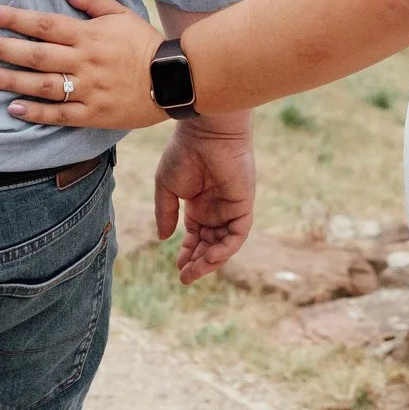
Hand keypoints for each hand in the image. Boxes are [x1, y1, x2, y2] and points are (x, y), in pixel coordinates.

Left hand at [0, 0, 168, 129]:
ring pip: (42, 85)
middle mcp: (84, 61)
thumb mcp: (121, 13)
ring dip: (9, 80)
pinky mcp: (93, 114)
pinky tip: (12, 108)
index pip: (43, 23)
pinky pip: (60, 114)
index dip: (12, 18)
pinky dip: (36, 112)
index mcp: (88, 35)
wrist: (176, 79)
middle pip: (35, 54)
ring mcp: (88, 89)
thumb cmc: (144, 43)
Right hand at [154, 119, 254, 282]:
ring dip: (211, 261)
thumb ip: (166, 212)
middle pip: (209, 244)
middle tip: (186, 278)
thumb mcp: (166, 186)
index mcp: (198, 204)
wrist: (205, 131)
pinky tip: (210, 257)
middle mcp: (216, 208)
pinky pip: (237, 233)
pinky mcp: (243, 204)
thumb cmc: (183, 152)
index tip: (178, 268)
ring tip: (194, 272)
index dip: (188, 253)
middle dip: (198, 262)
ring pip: (224, 243)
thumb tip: (165, 238)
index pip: (196, 236)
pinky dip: (226, 248)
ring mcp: (231, 207)